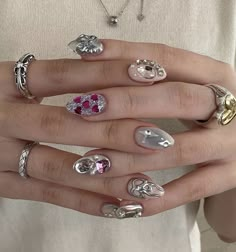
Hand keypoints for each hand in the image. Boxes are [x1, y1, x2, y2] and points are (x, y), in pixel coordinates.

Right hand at [0, 53, 167, 217]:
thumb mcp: (16, 80)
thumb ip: (56, 79)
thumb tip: (114, 76)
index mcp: (4, 82)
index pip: (64, 74)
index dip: (108, 74)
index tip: (150, 75)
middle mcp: (0, 118)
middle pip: (64, 124)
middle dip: (114, 132)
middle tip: (159, 138)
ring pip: (58, 168)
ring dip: (105, 178)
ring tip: (147, 184)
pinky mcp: (1, 185)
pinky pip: (47, 196)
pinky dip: (85, 203)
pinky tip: (119, 208)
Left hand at [73, 38, 235, 216]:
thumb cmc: (204, 111)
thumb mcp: (186, 85)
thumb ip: (151, 77)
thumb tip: (95, 58)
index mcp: (216, 75)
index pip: (168, 57)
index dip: (126, 54)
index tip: (85, 56)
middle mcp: (230, 106)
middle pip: (176, 98)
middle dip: (125, 103)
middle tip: (82, 107)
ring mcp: (232, 144)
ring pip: (179, 149)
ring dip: (131, 158)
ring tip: (89, 162)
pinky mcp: (231, 176)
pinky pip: (191, 190)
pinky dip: (156, 199)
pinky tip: (123, 204)